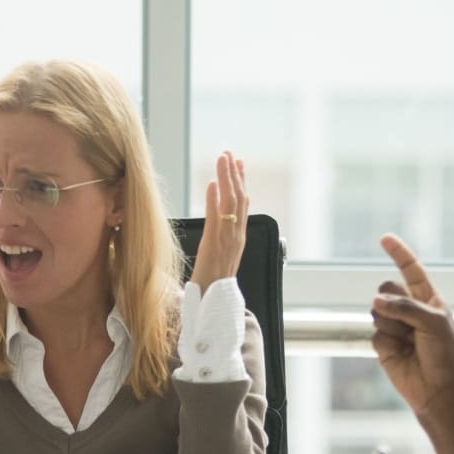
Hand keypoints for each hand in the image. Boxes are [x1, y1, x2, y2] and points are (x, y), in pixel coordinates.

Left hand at [188, 151, 247, 291]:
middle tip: (229, 154)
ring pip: (230, 203)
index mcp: (239, 236)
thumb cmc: (213, 279)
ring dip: (226, 179)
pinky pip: (216, 217)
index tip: (239, 164)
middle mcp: (236, 235)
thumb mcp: (221, 253)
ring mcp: (227, 238)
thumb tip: (217, 215)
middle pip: (239, 198)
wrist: (212, 300)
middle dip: (234, 174)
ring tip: (222, 160)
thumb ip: (222, 233)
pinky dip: (213, 199)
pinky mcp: (214, 243)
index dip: (241, 182)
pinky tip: (210, 184)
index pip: (243, 203)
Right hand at [371, 235, 453, 453]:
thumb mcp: (432, 322)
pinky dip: (387, 344)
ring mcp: (396, 327)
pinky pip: (374, 334)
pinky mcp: (383, 345)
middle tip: (407, 321)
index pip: (411, 270)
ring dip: (392, 327)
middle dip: (392, 300)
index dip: (399, 253)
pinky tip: (401, 355)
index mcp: (428, 299)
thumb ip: (405, 306)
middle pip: (387, 287)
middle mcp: (410, 310)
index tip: (384, 238)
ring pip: (377, 311)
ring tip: (409, 343)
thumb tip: (376, 300)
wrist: (436, 390)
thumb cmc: (444, 355)